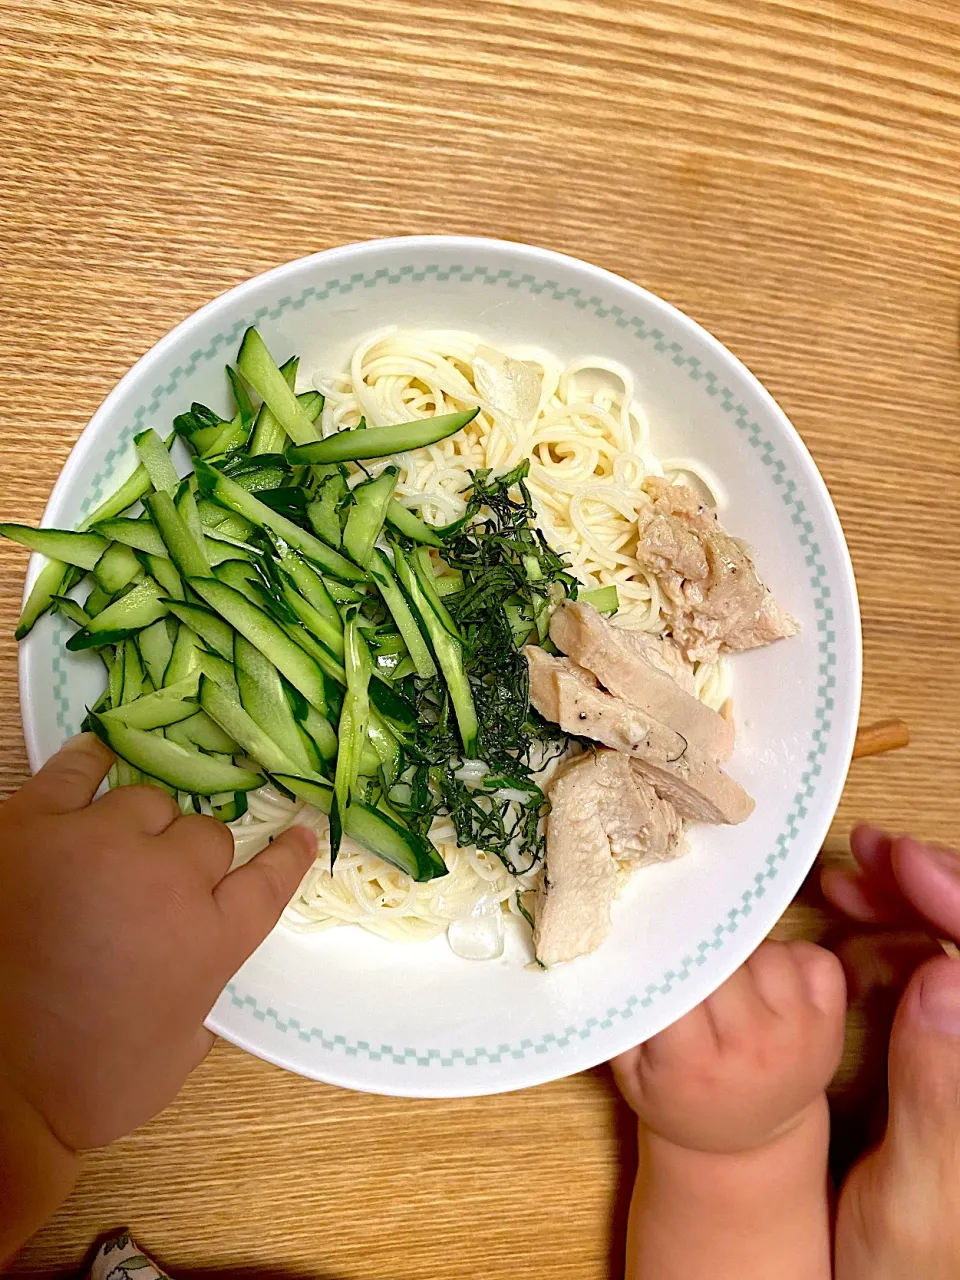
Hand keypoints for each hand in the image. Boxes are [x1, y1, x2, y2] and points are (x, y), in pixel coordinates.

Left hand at [0, 733, 315, 1152]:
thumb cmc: (78, 1087)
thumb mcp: (171, 1063)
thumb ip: (200, 1005)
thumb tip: (196, 977)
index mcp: (209, 942)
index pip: (268, 880)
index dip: (287, 855)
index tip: (299, 832)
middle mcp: (167, 882)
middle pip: (207, 837)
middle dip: (190, 861)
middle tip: (155, 890)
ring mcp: (99, 846)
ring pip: (149, 802)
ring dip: (141, 827)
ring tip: (112, 854)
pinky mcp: (33, 827)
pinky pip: (75, 772)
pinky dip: (89, 765)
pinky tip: (95, 761)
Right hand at [612, 940, 845, 1153]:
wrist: (747, 1141)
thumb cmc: (678, 1097)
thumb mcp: (631, 1071)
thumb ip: (621, 1017)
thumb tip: (613, 954)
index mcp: (695, 1064)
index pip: (680, 983)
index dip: (666, 955)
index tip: (654, 944)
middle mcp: (754, 1049)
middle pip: (727, 960)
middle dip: (704, 949)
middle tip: (691, 957)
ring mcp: (800, 1038)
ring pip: (769, 952)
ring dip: (746, 952)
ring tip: (729, 973)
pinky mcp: (832, 1027)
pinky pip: (816, 959)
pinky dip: (793, 956)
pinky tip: (768, 978)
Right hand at [822, 826, 959, 1278]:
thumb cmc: (908, 1277)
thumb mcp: (915, 1211)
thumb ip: (939, 1101)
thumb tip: (946, 979)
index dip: (959, 896)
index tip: (902, 862)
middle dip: (936, 883)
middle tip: (868, 857)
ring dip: (916, 903)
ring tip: (851, 884)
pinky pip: (946, 975)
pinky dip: (904, 937)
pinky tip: (860, 931)